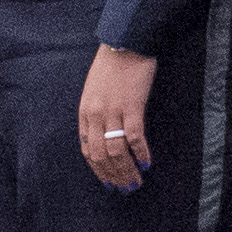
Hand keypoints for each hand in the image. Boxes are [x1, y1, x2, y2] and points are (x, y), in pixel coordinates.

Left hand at [80, 45, 155, 191]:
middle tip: (124, 189)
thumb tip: (106, 134)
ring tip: (136, 183)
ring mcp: (113, 111)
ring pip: (116, 151)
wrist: (125, 42)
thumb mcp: (95, 89)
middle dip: (112, 176)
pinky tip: (146, 163)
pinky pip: (134, 137)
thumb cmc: (112, 65)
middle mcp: (96, 114)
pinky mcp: (132, 106)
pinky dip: (140, 153)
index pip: (87, 149)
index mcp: (85, 112)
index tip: (108, 182)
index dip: (98, 169)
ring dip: (126, 170)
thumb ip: (97, 112)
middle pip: (100, 155)